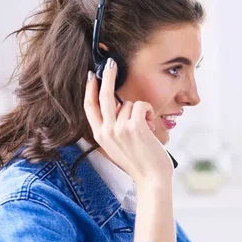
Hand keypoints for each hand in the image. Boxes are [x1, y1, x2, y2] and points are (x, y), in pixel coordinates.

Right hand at [84, 58, 172, 182]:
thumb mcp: (118, 146)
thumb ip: (114, 128)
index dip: (90, 89)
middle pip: (104, 96)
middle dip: (108, 76)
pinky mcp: (134, 126)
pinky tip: (152, 127)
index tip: (92, 75)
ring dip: (141, 112)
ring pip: (129, 104)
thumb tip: (119, 106)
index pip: (90, 107)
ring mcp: (119, 128)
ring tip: (146, 130)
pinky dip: (149, 113)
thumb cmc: (140, 163)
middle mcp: (106, 131)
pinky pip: (141, 105)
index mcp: (100, 136)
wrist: (152, 178)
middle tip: (112, 62)